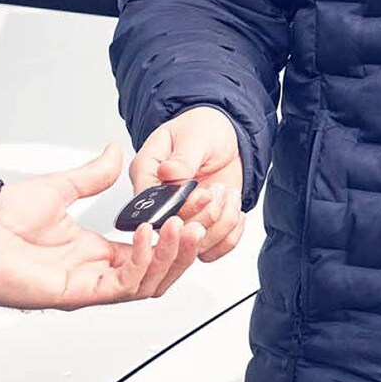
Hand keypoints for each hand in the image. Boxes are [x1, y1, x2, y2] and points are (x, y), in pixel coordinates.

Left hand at [0, 144, 203, 309]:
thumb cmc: (1, 218)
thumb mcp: (59, 187)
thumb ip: (92, 175)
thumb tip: (115, 152)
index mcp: (94, 250)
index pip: (151, 247)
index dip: (177, 227)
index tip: (197, 203)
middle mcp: (96, 270)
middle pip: (159, 269)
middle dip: (188, 244)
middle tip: (205, 215)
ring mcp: (88, 284)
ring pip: (149, 281)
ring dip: (172, 255)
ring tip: (185, 225)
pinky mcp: (76, 292)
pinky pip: (122, 286)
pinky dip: (141, 261)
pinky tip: (147, 234)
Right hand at [130, 106, 245, 262]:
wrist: (228, 139)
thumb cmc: (204, 130)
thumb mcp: (195, 136)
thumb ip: (183, 157)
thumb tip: (168, 172)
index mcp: (146, 172)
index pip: (148, 204)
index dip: (176, 207)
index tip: (202, 194)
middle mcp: (159, 202)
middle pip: (171, 232)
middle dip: (203, 216)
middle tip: (217, 191)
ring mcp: (179, 219)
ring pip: (193, 246)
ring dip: (220, 222)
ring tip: (226, 192)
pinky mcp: (199, 230)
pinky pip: (211, 251)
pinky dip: (230, 235)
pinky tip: (234, 210)